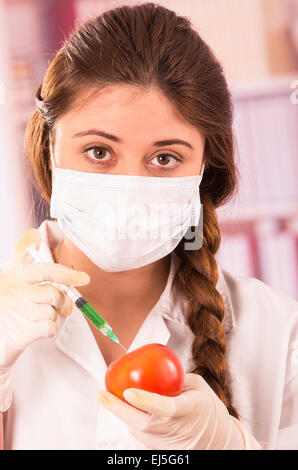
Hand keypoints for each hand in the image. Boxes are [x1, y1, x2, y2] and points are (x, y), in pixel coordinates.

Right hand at [0, 228, 89, 410]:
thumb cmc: (4, 302)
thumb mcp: (9, 274)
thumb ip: (21, 253)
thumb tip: (34, 233)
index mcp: (14, 275)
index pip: (45, 271)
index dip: (67, 274)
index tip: (85, 278)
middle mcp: (14, 292)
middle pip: (53, 294)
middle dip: (62, 302)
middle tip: (62, 307)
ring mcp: (16, 313)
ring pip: (52, 312)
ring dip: (54, 316)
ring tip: (41, 317)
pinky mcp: (20, 333)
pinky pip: (49, 328)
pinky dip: (50, 329)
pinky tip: (39, 329)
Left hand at [98, 372, 260, 449]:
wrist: (217, 440)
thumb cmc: (206, 407)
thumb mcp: (197, 385)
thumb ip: (175, 377)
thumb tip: (150, 365)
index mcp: (187, 410)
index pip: (164, 408)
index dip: (146, 401)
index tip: (128, 392)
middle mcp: (174, 431)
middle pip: (141, 424)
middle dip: (118, 409)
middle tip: (102, 394)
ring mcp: (166, 445)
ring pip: (137, 431)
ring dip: (125, 414)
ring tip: (113, 399)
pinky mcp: (160, 452)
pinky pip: (140, 437)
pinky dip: (134, 423)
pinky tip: (130, 411)